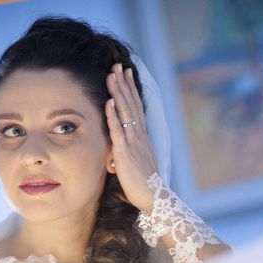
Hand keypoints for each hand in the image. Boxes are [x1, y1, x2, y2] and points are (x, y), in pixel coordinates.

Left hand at [105, 63, 158, 212]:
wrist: (153, 196)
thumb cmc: (143, 183)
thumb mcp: (133, 164)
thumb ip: (124, 156)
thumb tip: (114, 158)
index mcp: (141, 136)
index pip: (135, 106)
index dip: (130, 89)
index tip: (125, 72)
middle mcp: (138, 135)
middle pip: (131, 104)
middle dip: (123, 84)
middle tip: (117, 65)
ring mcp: (133, 142)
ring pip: (125, 112)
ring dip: (118, 93)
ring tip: (112, 75)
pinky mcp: (126, 152)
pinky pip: (119, 130)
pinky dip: (114, 115)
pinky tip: (110, 102)